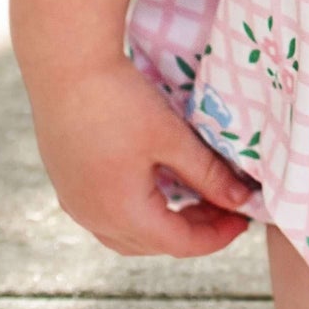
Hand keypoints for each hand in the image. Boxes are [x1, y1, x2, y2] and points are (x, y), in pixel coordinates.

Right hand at [25, 55, 256, 257]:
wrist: (64, 65)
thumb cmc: (119, 100)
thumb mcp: (170, 137)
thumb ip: (207, 173)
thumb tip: (241, 200)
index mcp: (121, 213)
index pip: (179, 244)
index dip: (217, 236)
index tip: (244, 219)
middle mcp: (93, 218)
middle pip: (153, 243)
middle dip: (193, 230)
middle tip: (226, 205)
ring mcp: (74, 203)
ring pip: (127, 235)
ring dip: (164, 224)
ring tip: (196, 199)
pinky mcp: (67, 184)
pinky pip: (106, 216)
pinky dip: (138, 212)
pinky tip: (156, 186)